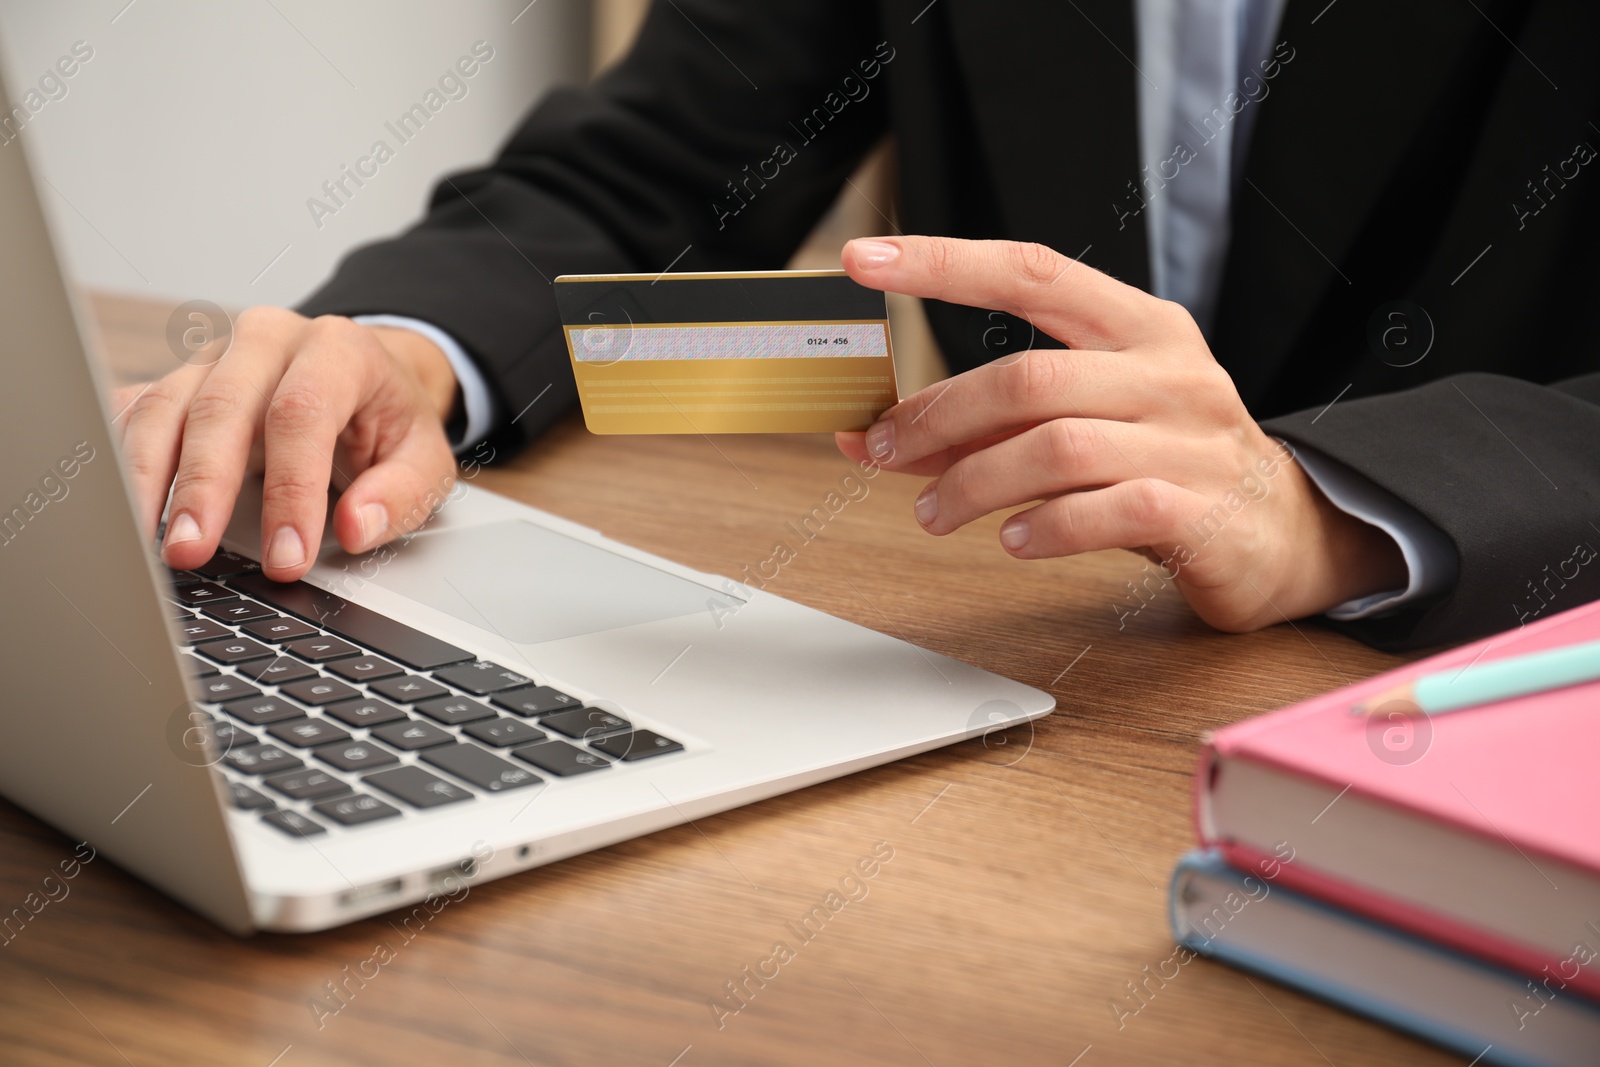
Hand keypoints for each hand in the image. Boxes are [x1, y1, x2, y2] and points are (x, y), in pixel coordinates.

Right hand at [111, 309, 460, 581]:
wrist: (367, 377)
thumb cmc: (389, 419)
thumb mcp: (426, 457)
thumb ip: (402, 493)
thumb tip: (357, 528)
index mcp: (337, 348)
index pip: (301, 413)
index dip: (291, 491)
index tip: (287, 557)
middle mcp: (267, 341)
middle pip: (221, 406)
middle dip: (204, 486)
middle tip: (192, 552)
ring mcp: (215, 358)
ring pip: (165, 407)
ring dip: (149, 479)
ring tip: (147, 542)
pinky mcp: (179, 381)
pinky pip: (136, 412)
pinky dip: (123, 460)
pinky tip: (119, 504)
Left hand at [834, 236, 1405, 631]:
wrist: (1283, 532)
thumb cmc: (1164, 464)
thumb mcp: (1082, 424)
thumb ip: (988, 425)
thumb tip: (874, 436)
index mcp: (1136, 327)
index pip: (1032, 271)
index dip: (944, 262)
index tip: (865, 258)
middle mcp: (1168, 372)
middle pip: (1030, 378)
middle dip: (940, 418)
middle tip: (883, 453)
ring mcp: (1190, 441)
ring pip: (1058, 448)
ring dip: (974, 483)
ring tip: (934, 513)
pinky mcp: (1201, 511)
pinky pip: (1106, 512)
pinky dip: (1044, 527)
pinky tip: (1012, 539)